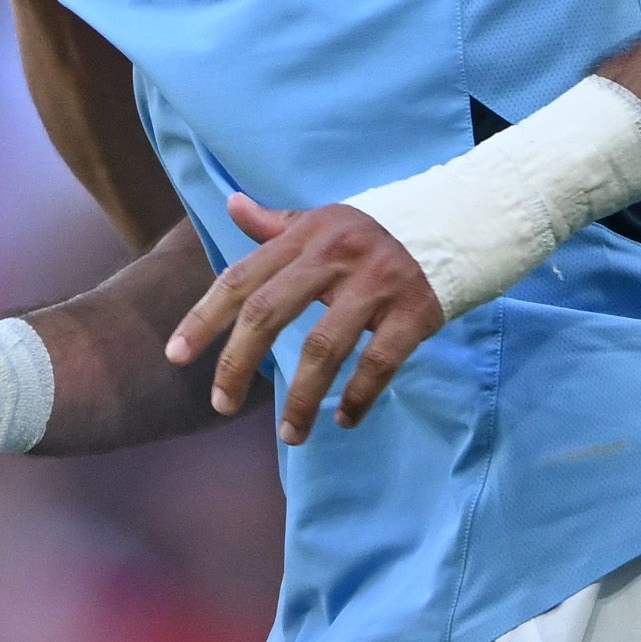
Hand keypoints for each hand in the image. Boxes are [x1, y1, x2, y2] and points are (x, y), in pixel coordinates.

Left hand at [164, 194, 443, 443]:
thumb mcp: (328, 218)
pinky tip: (346, 420)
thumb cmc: (385, 226)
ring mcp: (376, 283)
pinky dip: (359, 397)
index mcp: (306, 235)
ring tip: (290, 435)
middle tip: (220, 404)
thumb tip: (232, 206)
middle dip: (237, 363)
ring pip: (323, 347)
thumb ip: (278, 223)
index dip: (204, 318)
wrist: (465, 216)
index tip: (175, 356)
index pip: (241, 278)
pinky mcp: (415, 310)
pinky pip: (378, 362)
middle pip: (269, 312)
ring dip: (301, 398)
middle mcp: (334, 256)